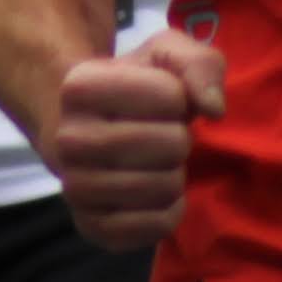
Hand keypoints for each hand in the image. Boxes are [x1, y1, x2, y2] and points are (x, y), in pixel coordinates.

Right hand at [47, 28, 220, 252]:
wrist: (88, 129)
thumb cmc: (134, 88)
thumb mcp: (165, 55)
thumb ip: (198, 64)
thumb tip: (214, 108)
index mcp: (79, 86)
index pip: (169, 95)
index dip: (181, 97)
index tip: (163, 99)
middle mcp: (67, 139)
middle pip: (170, 145)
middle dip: (181, 138)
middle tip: (164, 135)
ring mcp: (74, 188)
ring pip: (163, 188)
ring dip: (176, 174)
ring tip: (157, 163)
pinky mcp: (91, 227)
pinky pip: (155, 227)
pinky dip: (170, 211)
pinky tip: (157, 194)